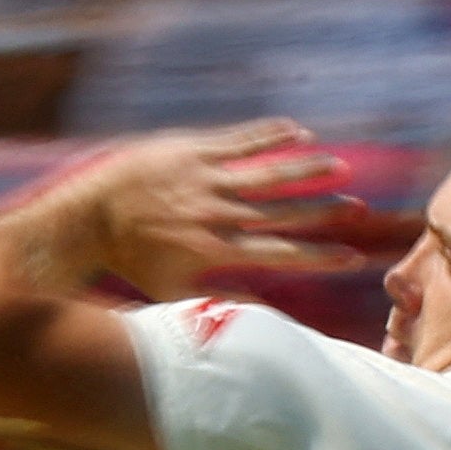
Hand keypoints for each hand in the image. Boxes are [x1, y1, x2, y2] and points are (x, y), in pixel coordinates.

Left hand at [51, 119, 371, 302]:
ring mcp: (207, 178)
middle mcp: (217, 213)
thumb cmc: (132, 259)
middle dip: (324, 211)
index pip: (279, 252)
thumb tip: (259, 318)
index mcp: (216, 249)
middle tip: (359, 210)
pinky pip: (241, 139)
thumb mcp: (173, 291)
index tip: (350, 256)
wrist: (92, 215)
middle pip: (282, 210)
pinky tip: (298, 131)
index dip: (318, 254)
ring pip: (267, 171)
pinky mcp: (194, 150)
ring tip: (338, 165)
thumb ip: (218, 300)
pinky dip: (271, 135)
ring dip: (305, 168)